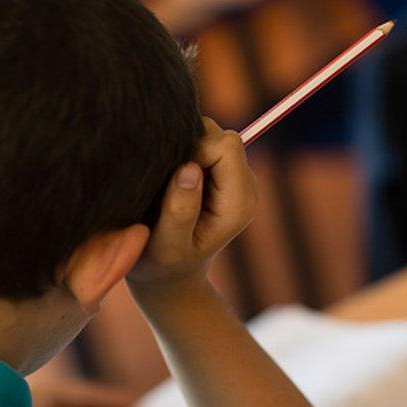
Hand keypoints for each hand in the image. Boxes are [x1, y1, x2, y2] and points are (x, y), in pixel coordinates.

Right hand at [127, 118, 256, 293]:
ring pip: (211, 133)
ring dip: (185, 149)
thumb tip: (190, 169)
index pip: (226, 147)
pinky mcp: (220, 171)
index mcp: (238, 204)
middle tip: (166, 181)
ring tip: (167, 182)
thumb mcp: (165, 246)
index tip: (170, 178)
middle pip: (221, 135)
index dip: (194, 152)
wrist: (169, 273)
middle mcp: (244, 186)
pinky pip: (202, 140)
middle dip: (190, 148)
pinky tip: (170, 179)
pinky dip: (183, 151)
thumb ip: (179, 211)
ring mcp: (234, 177)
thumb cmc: (162, 263)